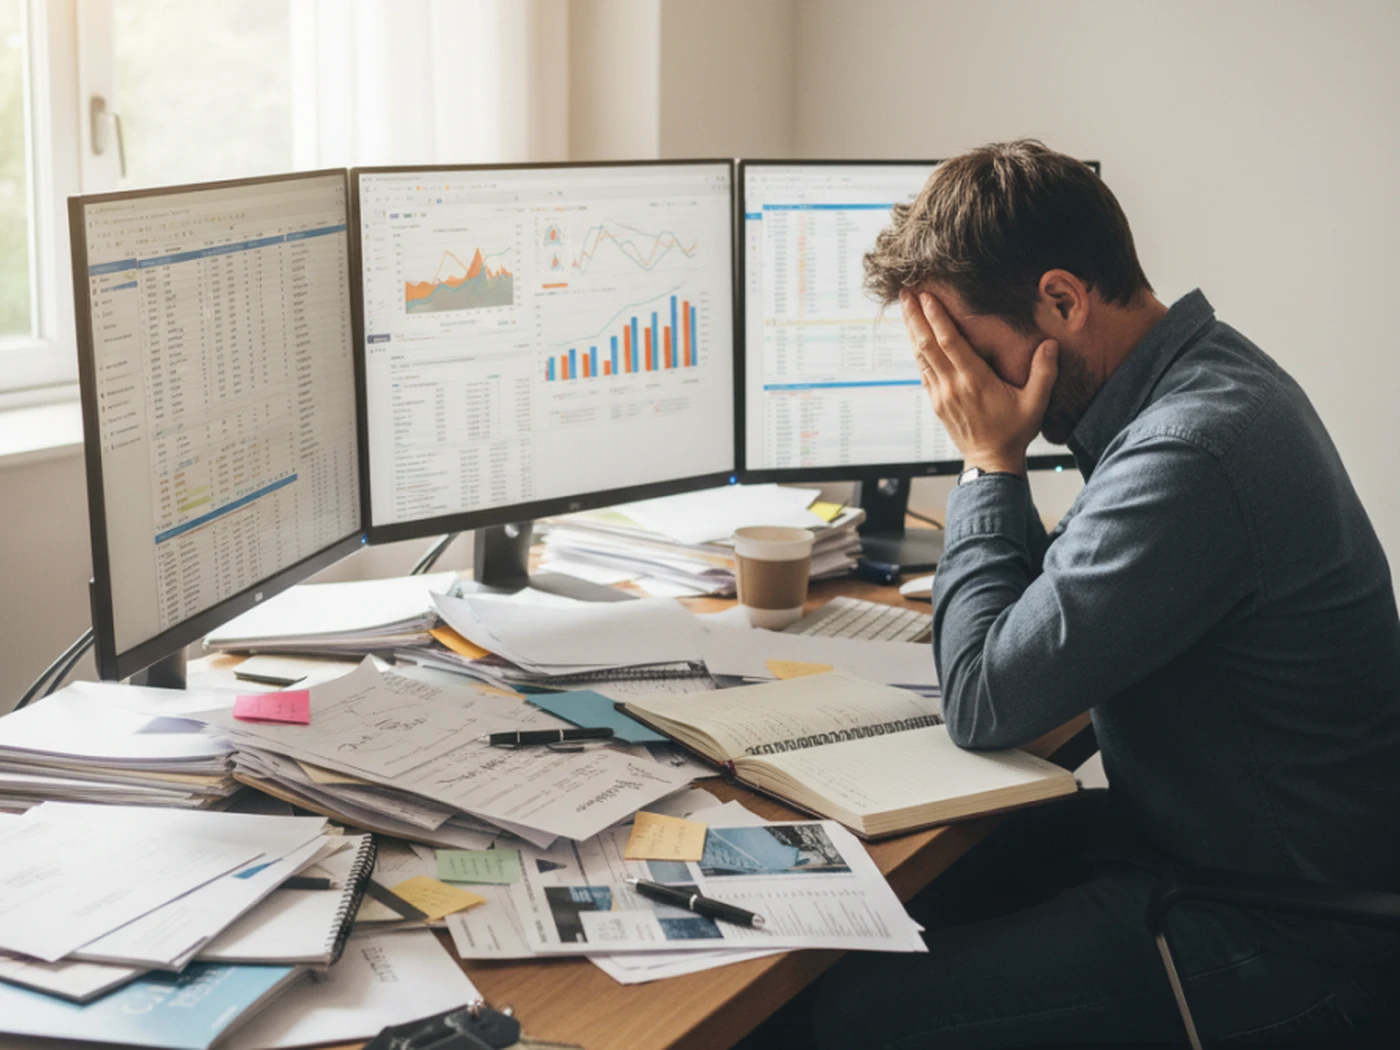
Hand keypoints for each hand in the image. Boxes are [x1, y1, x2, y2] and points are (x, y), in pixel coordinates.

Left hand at [902, 291, 1057, 473]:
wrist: (990, 460)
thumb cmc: (1014, 431)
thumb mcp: (1036, 403)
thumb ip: (1044, 372)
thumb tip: (1050, 344)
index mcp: (974, 381)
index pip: (949, 342)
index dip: (936, 318)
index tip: (926, 297)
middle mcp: (952, 386)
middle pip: (927, 345)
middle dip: (915, 317)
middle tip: (906, 294)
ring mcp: (940, 394)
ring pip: (920, 356)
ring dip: (912, 330)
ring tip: (905, 308)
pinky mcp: (936, 401)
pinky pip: (922, 371)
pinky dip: (916, 350)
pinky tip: (914, 336)